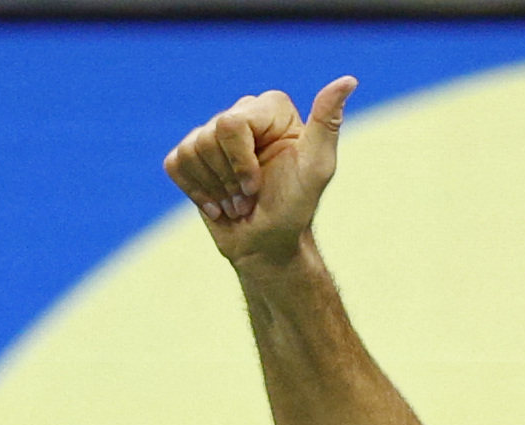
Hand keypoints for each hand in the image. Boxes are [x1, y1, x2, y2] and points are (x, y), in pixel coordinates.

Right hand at [163, 77, 357, 267]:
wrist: (268, 245)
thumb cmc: (295, 208)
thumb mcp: (317, 167)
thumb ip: (327, 122)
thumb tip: (349, 80)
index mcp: (270, 108)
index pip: (231, 124)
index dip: (241, 162)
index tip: (259, 185)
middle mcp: (241, 114)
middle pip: (209, 137)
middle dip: (229, 178)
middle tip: (250, 197)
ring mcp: (212, 135)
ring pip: (191, 151)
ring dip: (215, 189)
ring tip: (238, 203)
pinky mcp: (190, 156)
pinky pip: (175, 164)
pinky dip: (196, 192)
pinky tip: (218, 205)